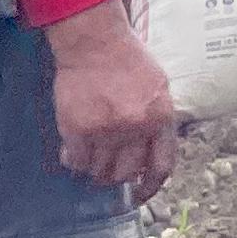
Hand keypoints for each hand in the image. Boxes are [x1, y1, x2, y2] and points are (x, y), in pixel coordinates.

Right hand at [44, 0, 181, 201]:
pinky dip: (74, 160)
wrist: (96, 42)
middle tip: (108, 168)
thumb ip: (157, 121)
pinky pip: (75, 162)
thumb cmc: (129, 61)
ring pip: (99, 171)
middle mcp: (136, 128)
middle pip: (127, 173)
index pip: (162, 165)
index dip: (150, 186)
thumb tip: (150, 153)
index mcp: (161, 117)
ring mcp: (106, 131)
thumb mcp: (158, 88)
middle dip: (117, 176)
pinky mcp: (78, 130)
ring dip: (95, 169)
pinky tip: (75, 148)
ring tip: (92, 155)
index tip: (140, 194)